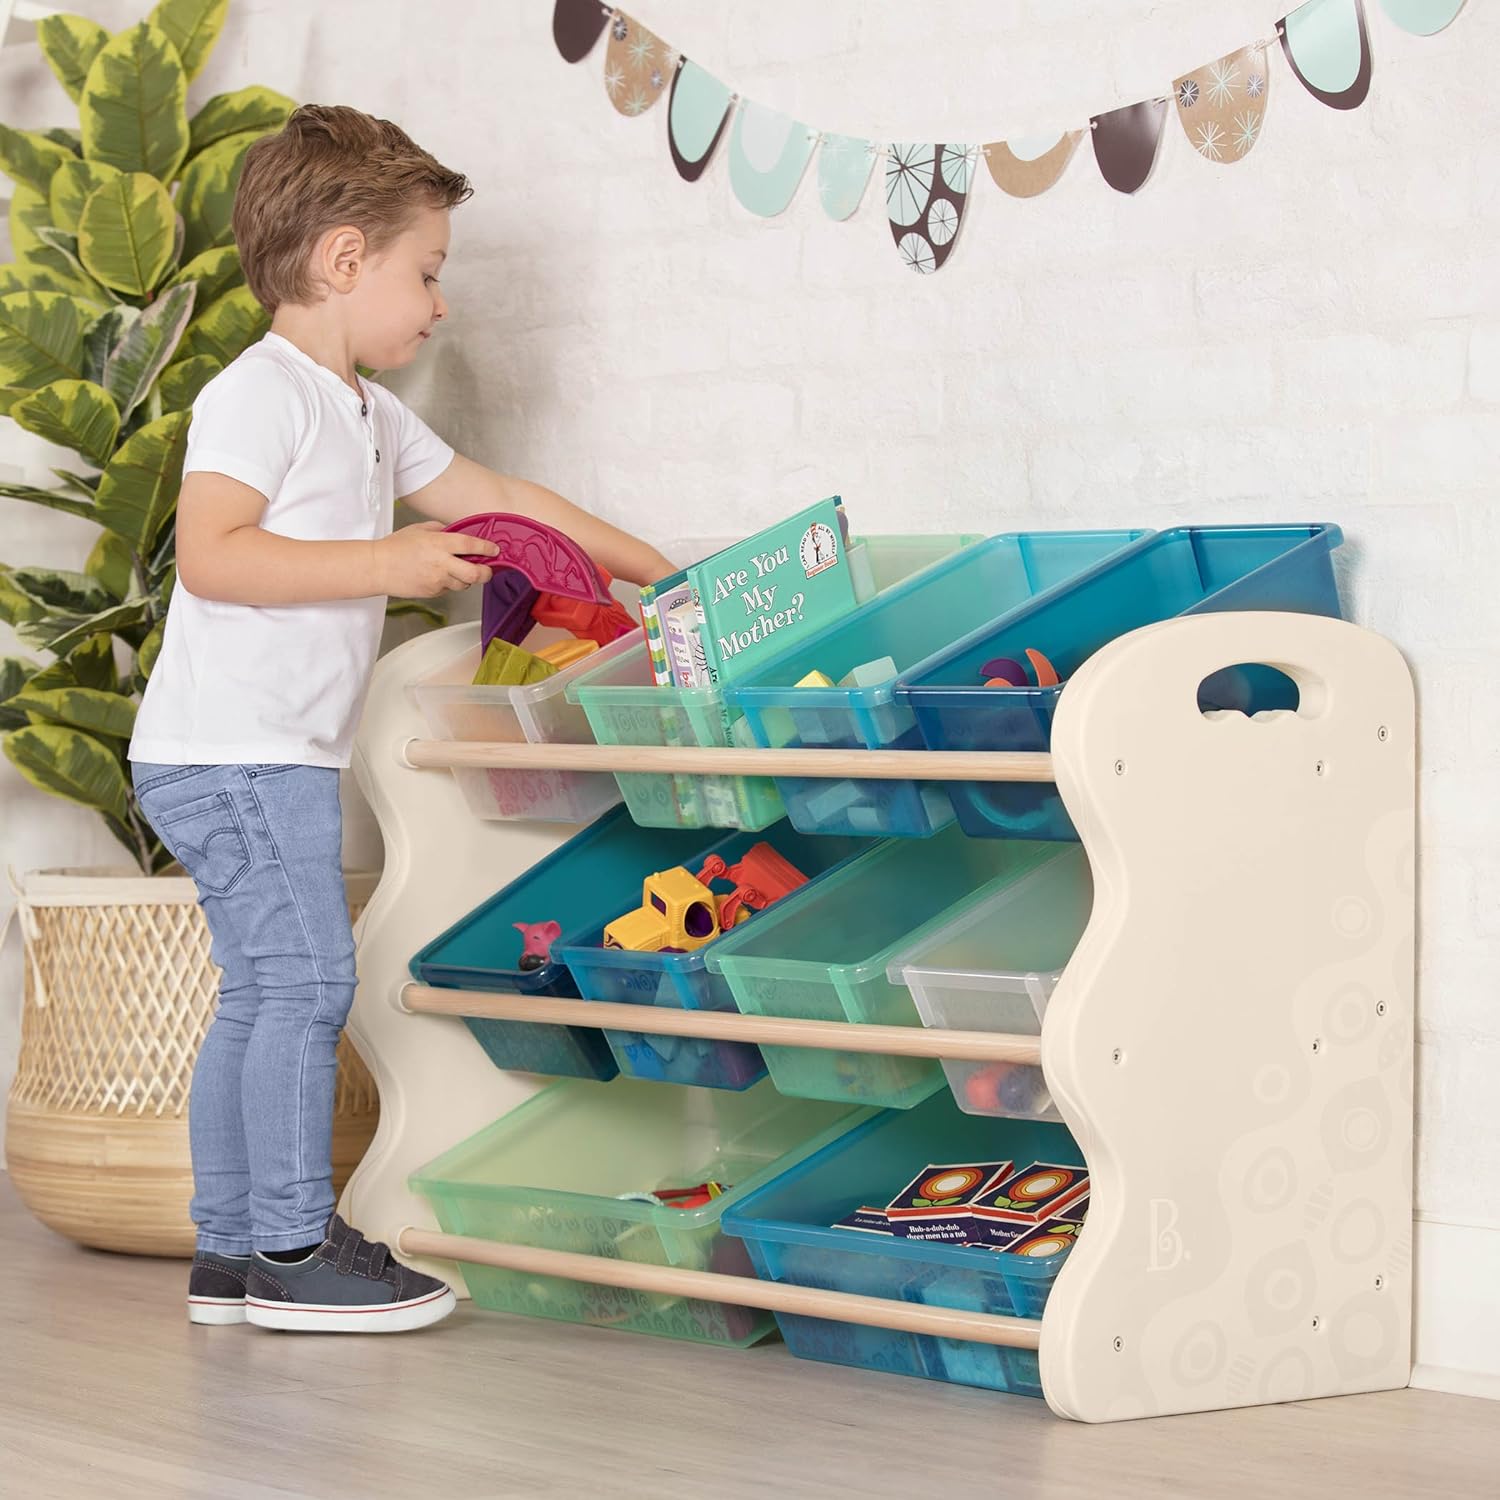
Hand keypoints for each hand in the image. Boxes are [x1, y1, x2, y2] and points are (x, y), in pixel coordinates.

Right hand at [374, 523, 498, 597]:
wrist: (378, 568)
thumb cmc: (395, 547)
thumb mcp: (419, 530)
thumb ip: (440, 530)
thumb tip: (454, 532)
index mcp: (439, 544)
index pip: (471, 545)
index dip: (487, 548)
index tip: (494, 549)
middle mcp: (442, 563)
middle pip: (476, 574)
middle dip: (486, 573)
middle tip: (488, 570)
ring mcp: (438, 580)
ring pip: (464, 584)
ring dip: (466, 579)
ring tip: (459, 571)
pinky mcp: (433, 592)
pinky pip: (449, 589)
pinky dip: (450, 584)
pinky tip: (440, 576)